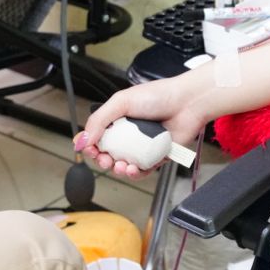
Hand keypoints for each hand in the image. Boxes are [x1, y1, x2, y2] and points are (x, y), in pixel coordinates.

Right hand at [76, 75, 205, 178]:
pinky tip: (133, 169)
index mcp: (119, 120)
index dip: (91, 146)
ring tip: (120, 166)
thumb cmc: (159, 96)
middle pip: (109, 154)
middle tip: (105, 160)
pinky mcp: (158, 156)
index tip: (90, 150)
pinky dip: (136, 173)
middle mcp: (130, 134)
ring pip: (124, 165)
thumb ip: (99, 120)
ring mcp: (143, 147)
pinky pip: (144, 170)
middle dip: (103, 161)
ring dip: (118, 169)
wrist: (188, 102)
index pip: (98, 138)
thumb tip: (81, 140)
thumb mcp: (121, 102)